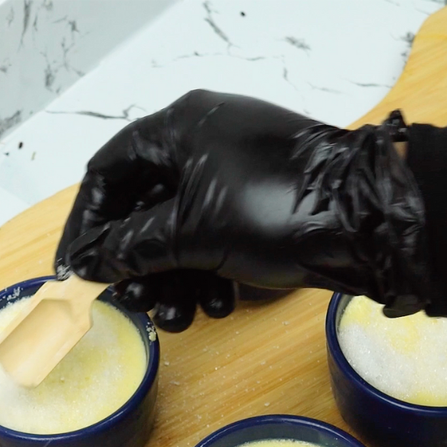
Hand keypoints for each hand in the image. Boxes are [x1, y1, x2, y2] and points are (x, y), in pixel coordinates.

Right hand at [53, 89, 427, 330]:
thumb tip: (91, 263)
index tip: (76, 270)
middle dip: (138, 262)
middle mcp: (208, 141)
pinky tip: (219, 307)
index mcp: (181, 127)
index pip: (109, 172)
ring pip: (187, 228)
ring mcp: (243, 173)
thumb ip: (134, 247)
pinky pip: (225, 236)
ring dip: (176, 277)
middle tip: (135, 306)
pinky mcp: (272, 204)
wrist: (371, 222)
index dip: (88, 224)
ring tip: (180, 319)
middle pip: (148, 206)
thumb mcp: (193, 233)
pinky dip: (214, 271)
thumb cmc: (275, 211)